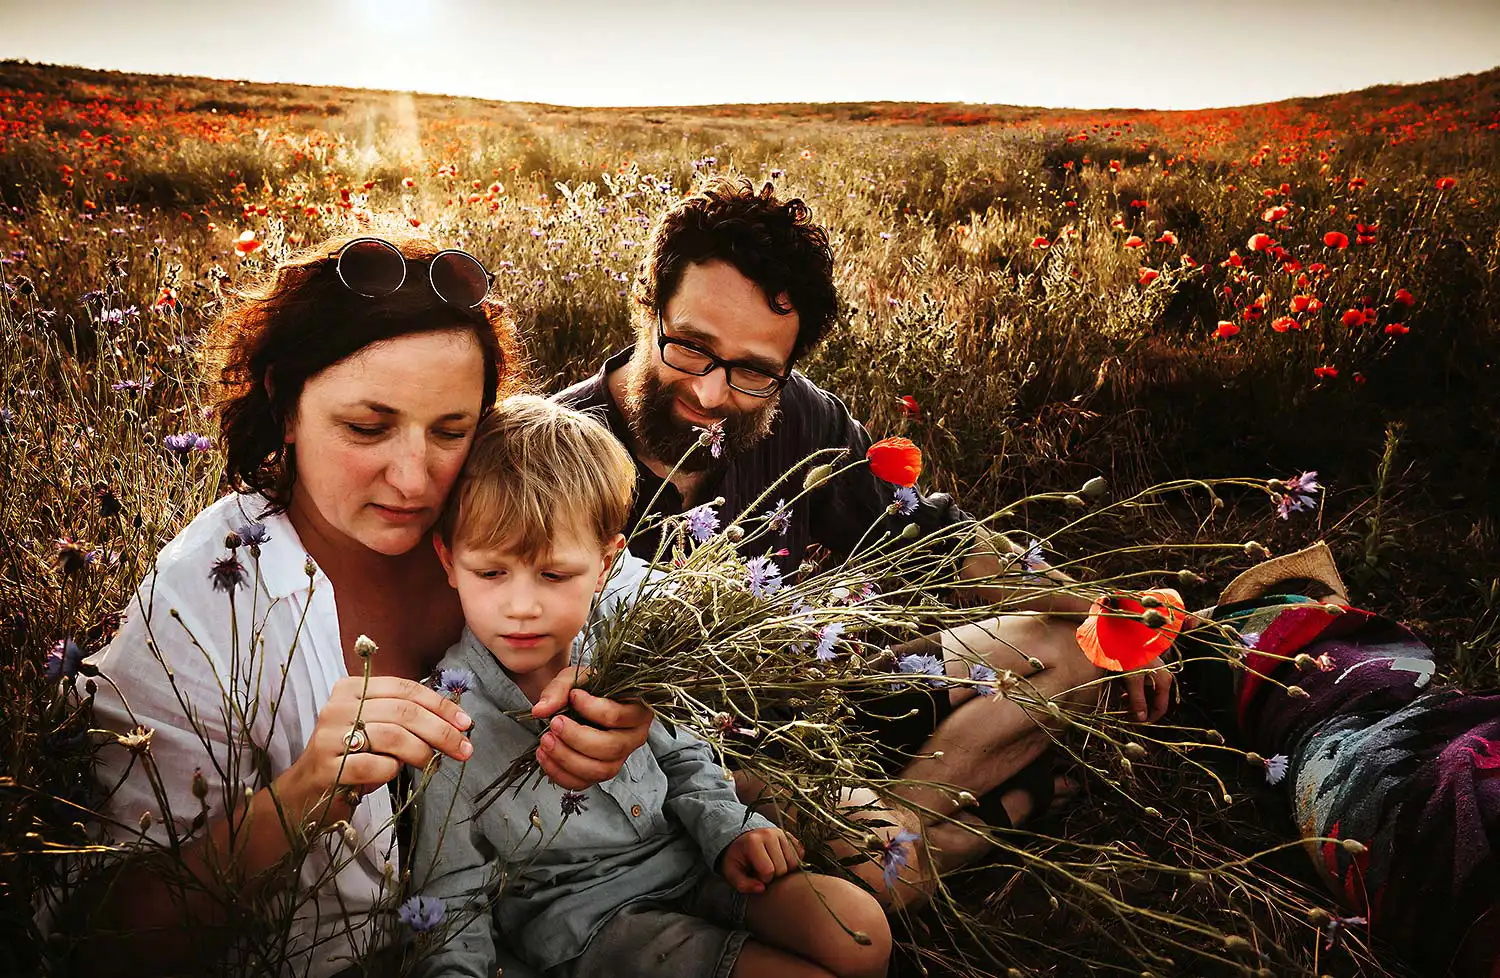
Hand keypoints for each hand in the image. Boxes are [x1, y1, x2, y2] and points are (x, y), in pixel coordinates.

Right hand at [278, 676, 473, 826]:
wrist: (305, 793)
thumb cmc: (351, 758)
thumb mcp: (377, 729)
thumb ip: (406, 718)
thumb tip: (456, 723)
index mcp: (352, 688)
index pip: (406, 689)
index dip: (440, 706)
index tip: (466, 723)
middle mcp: (337, 706)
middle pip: (403, 712)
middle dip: (441, 731)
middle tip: (464, 749)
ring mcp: (328, 736)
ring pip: (391, 736)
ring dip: (421, 751)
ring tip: (431, 764)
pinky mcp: (325, 767)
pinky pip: (373, 765)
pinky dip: (391, 770)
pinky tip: (392, 774)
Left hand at [531, 666, 651, 789]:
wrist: (582, 701)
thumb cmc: (587, 688)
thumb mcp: (575, 679)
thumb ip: (559, 689)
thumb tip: (540, 710)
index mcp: (636, 710)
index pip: (616, 716)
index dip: (590, 708)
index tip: (573, 696)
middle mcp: (633, 738)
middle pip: (611, 747)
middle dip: (577, 738)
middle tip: (554, 724)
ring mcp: (619, 759)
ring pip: (599, 770)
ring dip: (567, 758)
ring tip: (545, 742)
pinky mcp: (601, 772)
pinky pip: (583, 783)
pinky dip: (560, 773)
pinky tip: (544, 756)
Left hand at [720, 827, 802, 893]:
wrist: (743, 839)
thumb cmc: (738, 858)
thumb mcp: (732, 872)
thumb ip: (743, 884)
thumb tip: (762, 889)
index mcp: (753, 841)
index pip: (768, 871)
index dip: (762, 879)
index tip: (755, 874)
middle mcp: (770, 834)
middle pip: (783, 868)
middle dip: (774, 875)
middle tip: (763, 871)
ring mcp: (782, 833)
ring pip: (794, 863)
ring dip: (784, 870)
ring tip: (772, 866)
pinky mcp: (791, 836)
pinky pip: (800, 855)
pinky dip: (792, 862)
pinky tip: (780, 861)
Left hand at [1120, 656, 1173, 722]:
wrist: (1122, 633)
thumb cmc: (1129, 654)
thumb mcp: (1132, 679)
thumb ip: (1137, 700)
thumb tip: (1142, 719)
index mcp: (1164, 680)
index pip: (1161, 707)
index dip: (1149, 718)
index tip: (1136, 723)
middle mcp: (1161, 677)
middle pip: (1153, 701)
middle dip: (1140, 709)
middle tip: (1126, 713)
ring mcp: (1153, 673)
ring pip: (1145, 694)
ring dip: (1134, 701)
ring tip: (1122, 701)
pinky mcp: (1143, 670)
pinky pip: (1140, 686)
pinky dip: (1132, 691)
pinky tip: (1123, 690)